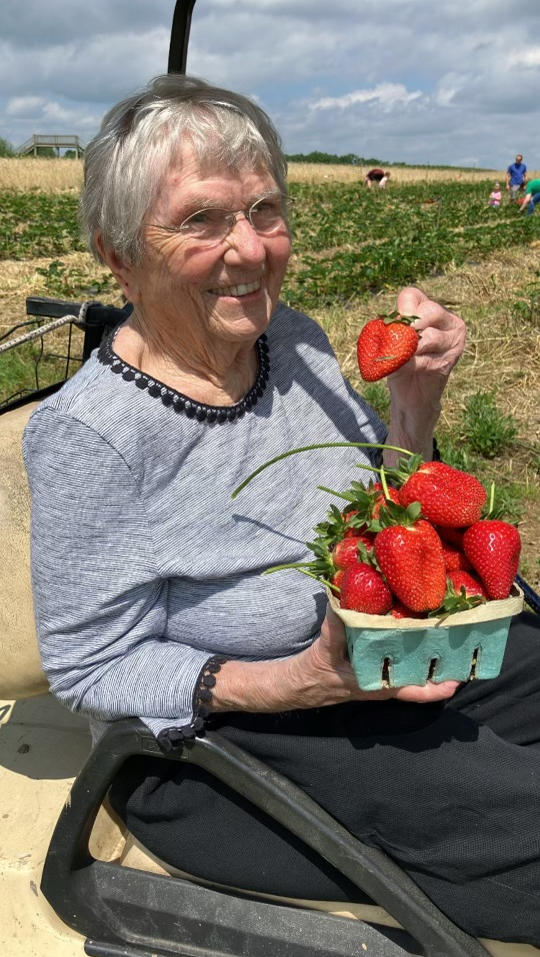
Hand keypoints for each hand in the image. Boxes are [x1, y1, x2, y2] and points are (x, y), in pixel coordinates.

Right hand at [289, 604, 459, 707]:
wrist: (301, 684)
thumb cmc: (316, 671)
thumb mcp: (325, 648)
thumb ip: (335, 627)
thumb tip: (343, 602)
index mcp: (379, 685)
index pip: (419, 692)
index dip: (442, 686)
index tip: (463, 675)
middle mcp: (387, 684)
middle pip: (424, 680)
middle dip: (444, 664)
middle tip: (465, 642)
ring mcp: (383, 677)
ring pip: (415, 670)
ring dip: (430, 656)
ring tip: (448, 633)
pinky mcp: (376, 668)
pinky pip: (400, 660)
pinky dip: (410, 649)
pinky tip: (414, 629)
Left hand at [380, 287, 465, 461]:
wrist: (411, 396)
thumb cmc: (402, 362)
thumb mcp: (395, 340)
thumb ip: (395, 328)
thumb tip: (395, 325)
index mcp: (434, 311)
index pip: (413, 296)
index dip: (399, 308)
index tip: (392, 323)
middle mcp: (449, 323)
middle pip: (428, 311)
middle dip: (408, 325)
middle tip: (396, 339)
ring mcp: (452, 343)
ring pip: (428, 337)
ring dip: (408, 348)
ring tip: (398, 357)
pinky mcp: (447, 363)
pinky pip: (423, 360)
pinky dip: (407, 365)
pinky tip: (401, 369)